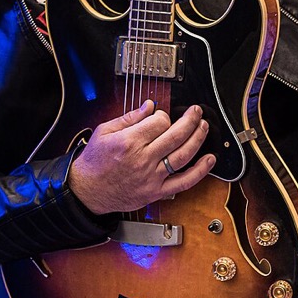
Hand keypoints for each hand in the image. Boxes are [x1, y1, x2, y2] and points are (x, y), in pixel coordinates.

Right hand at [68, 99, 214, 215]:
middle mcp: (143, 159)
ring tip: (204, 127)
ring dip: (198, 139)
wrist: (87, 191)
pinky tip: (210, 160)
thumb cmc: (95, 162)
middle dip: (190, 120)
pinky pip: (184, 182)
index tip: (161, 116)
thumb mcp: (104, 131)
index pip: (159, 122)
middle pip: (175, 135)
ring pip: (183, 155)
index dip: (163, 115)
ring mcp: (152, 176)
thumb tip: (149, 106)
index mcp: (129, 141)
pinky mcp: (156, 191)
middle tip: (196, 112)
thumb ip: (129, 118)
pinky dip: (200, 171)